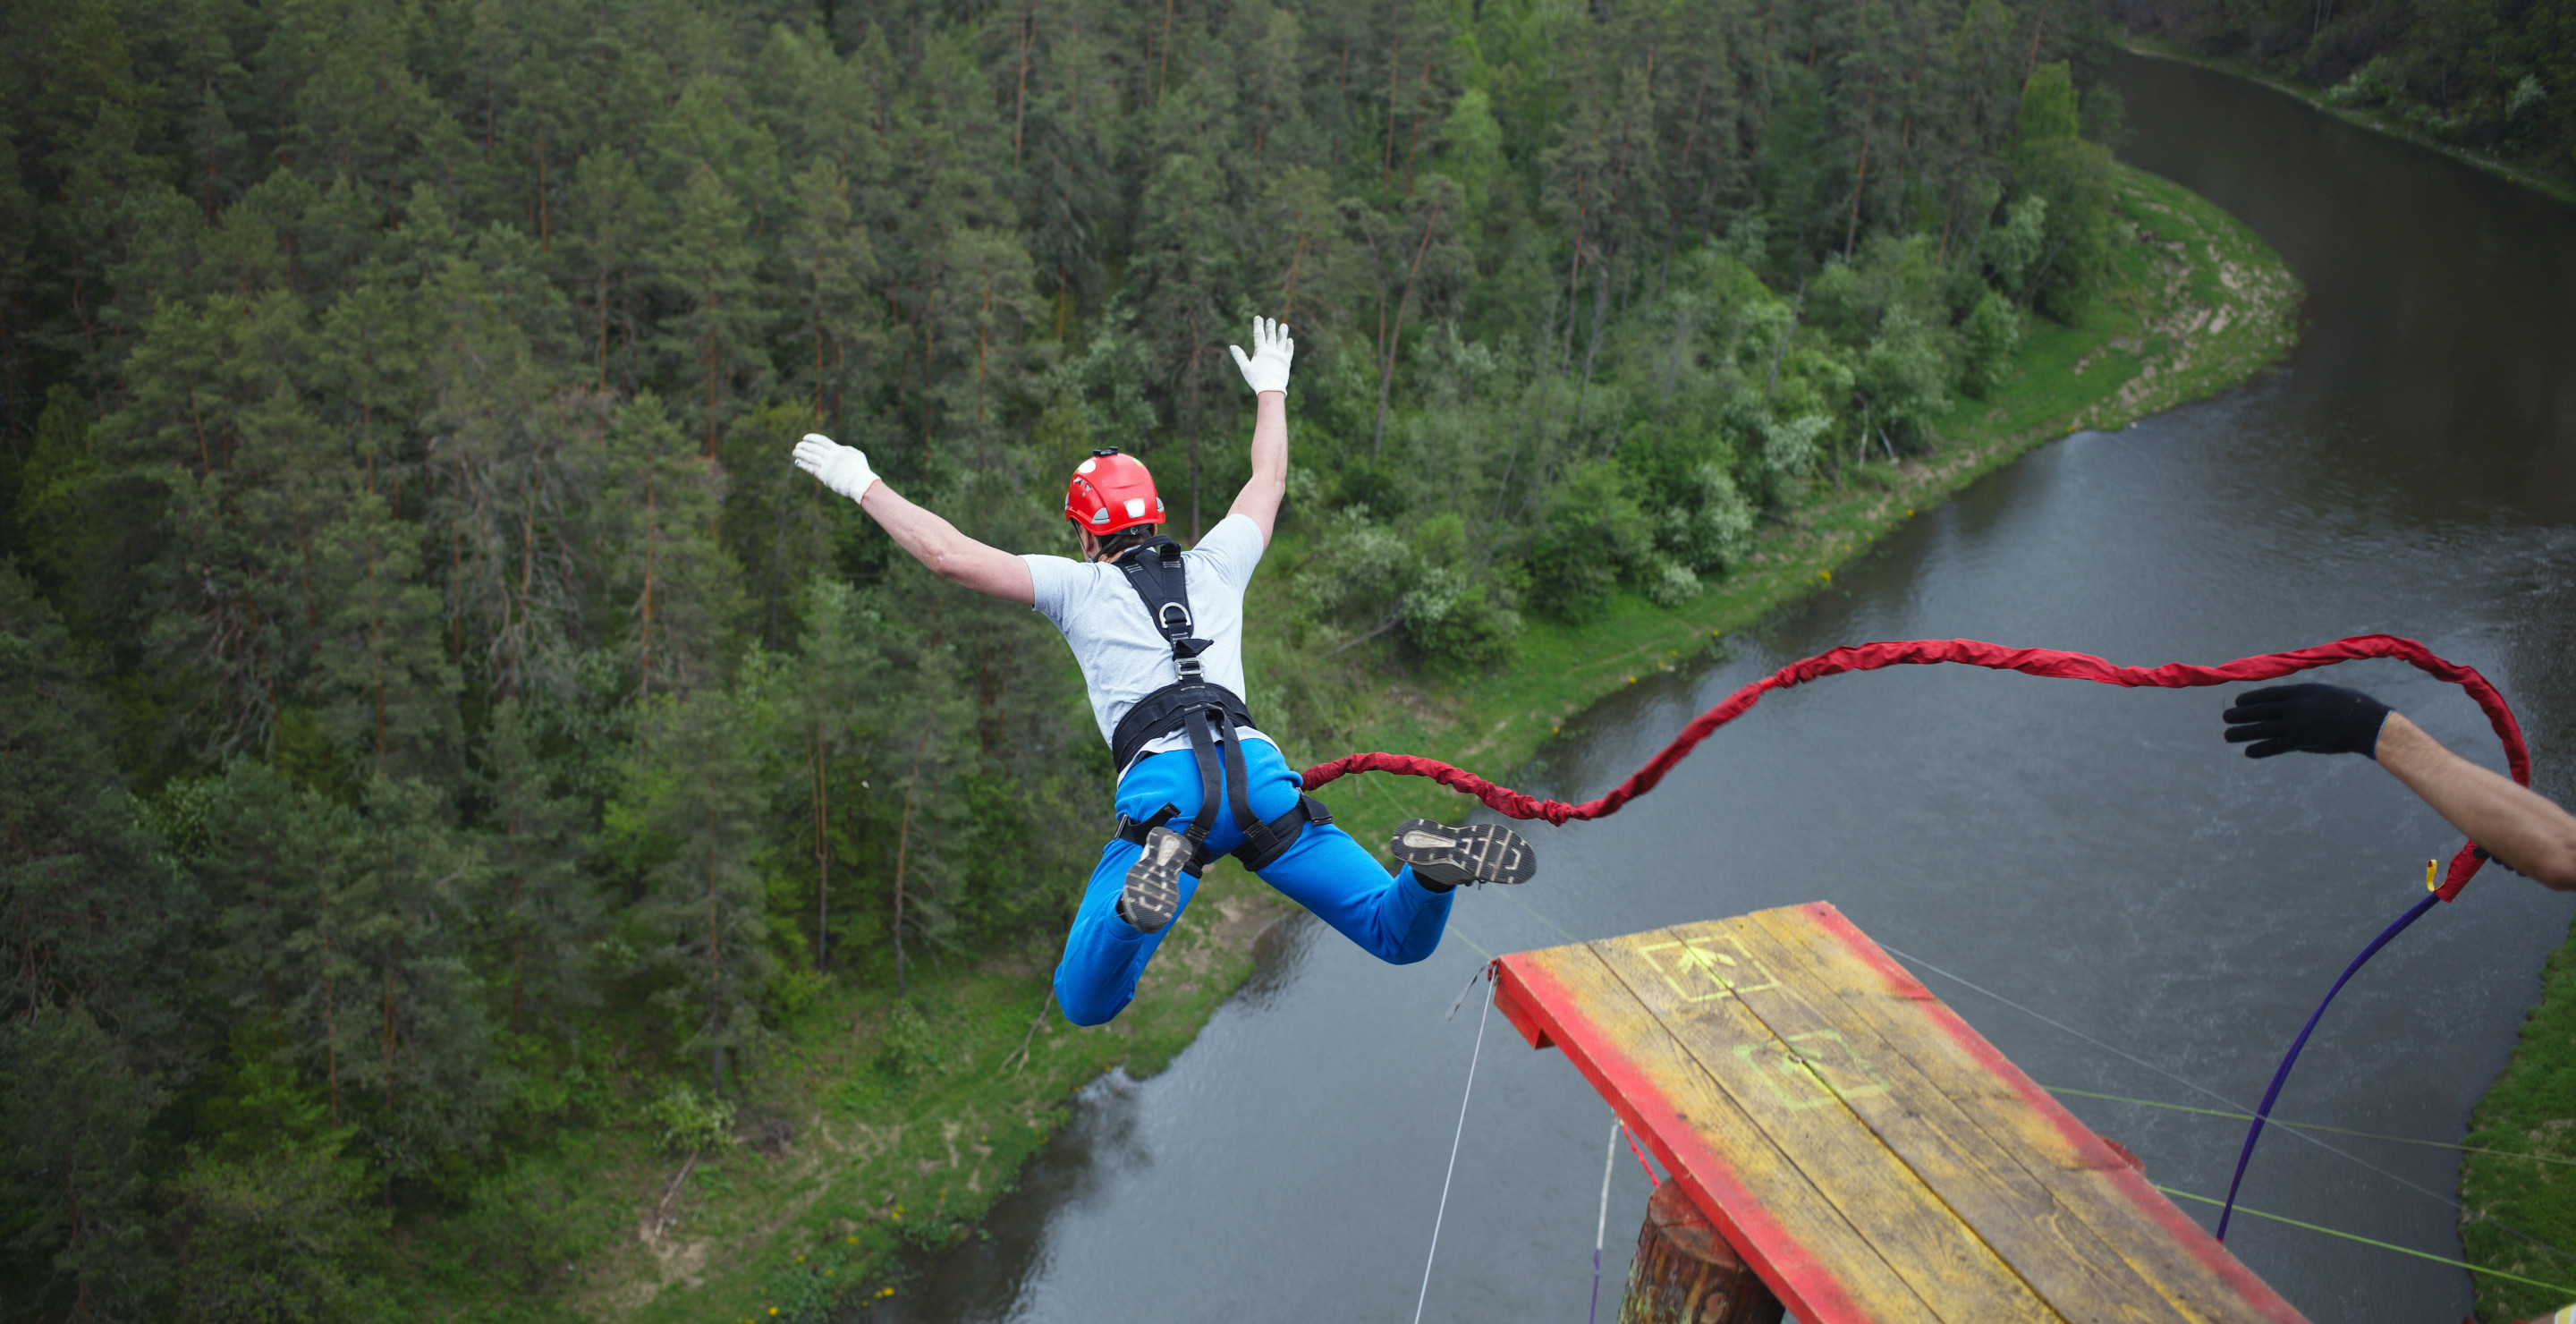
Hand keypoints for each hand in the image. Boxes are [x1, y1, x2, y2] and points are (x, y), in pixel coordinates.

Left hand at [792, 433, 876, 503]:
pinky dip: (804, 464)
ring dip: (801, 454)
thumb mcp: (858, 456)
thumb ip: (848, 450)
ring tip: (795, 452)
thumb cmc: (862, 471)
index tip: (805, 438)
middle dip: (804, 446)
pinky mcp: (825, 476)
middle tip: (798, 446)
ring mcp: (827, 466)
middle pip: (814, 448)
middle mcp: (831, 457)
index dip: (812, 438)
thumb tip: (840, 447)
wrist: (862, 484)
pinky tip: (798, 462)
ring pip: (811, 457)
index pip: (822, 441)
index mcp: (839, 450)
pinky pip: (811, 468)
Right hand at [1228, 316, 1293, 394]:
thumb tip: (1232, 346)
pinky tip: (1289, 340)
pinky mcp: (1286, 362)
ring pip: (1282, 341)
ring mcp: (1280, 356)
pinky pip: (1288, 351)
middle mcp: (1272, 351)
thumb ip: (1239, 356)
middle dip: (1270, 326)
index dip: (1258, 325)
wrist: (1271, 389)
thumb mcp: (1245, 368)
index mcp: (1261, 351)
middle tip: (1271, 319)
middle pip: (1271, 335)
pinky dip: (1289, 345)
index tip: (1258, 317)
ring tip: (1284, 325)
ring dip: (1282, 332)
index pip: (1259, 335)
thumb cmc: (1256, 380)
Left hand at [2223, 683, 2391, 758]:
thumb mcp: (2329, 696)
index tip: (2238, 700)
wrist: (2367, 721)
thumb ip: (2312, 701)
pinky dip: (2261, 749)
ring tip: (2227, 735)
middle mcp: (2294, 705)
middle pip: (2261, 710)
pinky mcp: (2301, 739)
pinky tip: (2248, 751)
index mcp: (2302, 691)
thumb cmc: (2355, 708)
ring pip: (2262, 728)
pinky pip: (2276, 745)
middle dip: (2241, 714)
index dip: (2252, 698)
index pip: (2270, 694)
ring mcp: (2296, 722)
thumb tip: (2302, 705)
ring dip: (2242, 732)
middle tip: (2226, 717)